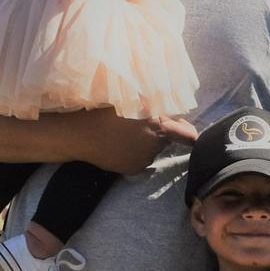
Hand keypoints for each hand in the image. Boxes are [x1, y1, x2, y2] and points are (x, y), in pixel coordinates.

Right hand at [73, 109, 195, 173]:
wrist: (80, 135)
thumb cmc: (105, 112)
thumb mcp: (133, 101)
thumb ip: (158, 108)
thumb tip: (177, 116)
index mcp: (157, 126)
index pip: (187, 135)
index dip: (189, 132)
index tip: (189, 132)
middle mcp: (154, 145)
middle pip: (167, 138)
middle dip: (160, 131)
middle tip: (139, 122)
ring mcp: (144, 159)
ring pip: (154, 148)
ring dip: (148, 142)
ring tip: (126, 132)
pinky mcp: (134, 168)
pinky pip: (142, 158)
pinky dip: (137, 152)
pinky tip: (121, 144)